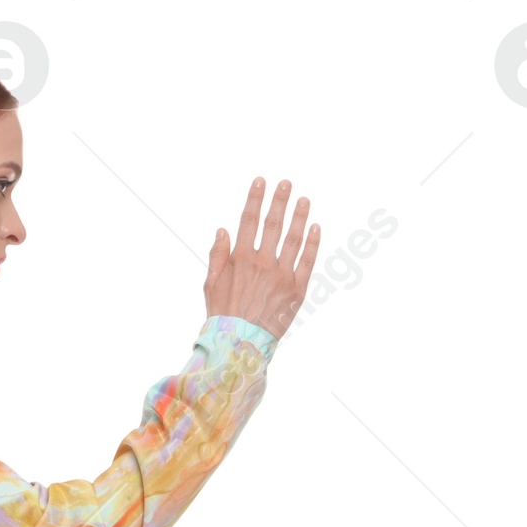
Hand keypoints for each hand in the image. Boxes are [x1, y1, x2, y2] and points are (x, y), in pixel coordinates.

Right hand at [204, 177, 319, 339]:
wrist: (240, 344)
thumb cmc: (223, 316)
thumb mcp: (210, 285)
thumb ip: (217, 256)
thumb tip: (223, 230)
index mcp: (241, 259)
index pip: (249, 221)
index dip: (255, 199)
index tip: (261, 181)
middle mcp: (262, 263)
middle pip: (273, 224)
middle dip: (279, 201)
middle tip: (286, 183)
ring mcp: (282, 275)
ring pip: (293, 238)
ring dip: (299, 216)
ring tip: (304, 200)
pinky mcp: (296, 289)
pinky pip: (308, 261)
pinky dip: (312, 243)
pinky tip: (316, 228)